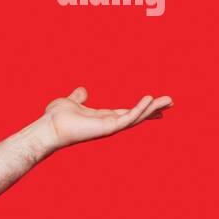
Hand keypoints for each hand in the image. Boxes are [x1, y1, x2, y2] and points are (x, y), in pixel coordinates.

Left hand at [39, 86, 172, 154]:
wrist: (47, 127)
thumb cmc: (55, 117)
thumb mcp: (70, 102)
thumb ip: (78, 97)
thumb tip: (82, 91)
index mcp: (102, 117)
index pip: (126, 112)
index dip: (141, 108)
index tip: (155, 102)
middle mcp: (108, 123)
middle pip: (136, 116)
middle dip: (153, 109)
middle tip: (171, 102)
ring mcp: (109, 127)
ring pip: (136, 117)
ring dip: (152, 108)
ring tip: (168, 101)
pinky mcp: (107, 128)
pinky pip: (128, 118)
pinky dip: (139, 109)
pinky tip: (149, 100)